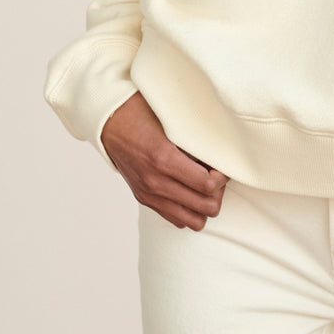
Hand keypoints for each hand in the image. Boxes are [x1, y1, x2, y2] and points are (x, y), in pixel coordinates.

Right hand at [101, 91, 228, 229]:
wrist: (110, 122)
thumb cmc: (143, 112)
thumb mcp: (172, 118)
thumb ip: (194, 135)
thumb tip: (221, 147)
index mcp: (164, 158)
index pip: (207, 185)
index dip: (223, 177)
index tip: (223, 165)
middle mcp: (156, 181)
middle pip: (205, 207)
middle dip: (218, 193)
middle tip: (217, 175)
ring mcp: (149, 194)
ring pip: (192, 221)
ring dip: (204, 205)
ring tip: (205, 186)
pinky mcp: (144, 199)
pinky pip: (175, 218)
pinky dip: (188, 209)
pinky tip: (190, 190)